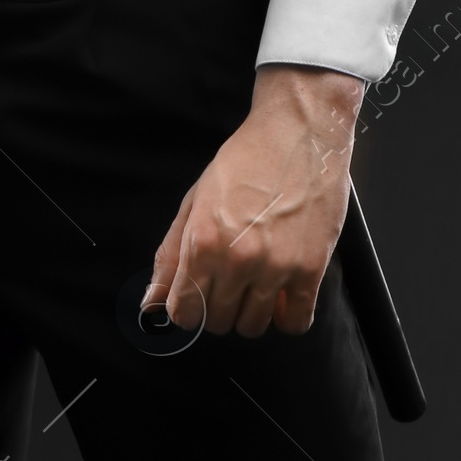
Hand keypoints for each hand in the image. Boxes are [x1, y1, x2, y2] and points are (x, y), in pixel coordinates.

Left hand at [141, 65, 361, 338]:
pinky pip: (296, 322)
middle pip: (218, 322)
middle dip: (217, 307)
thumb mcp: (195, 201)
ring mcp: (276, 268)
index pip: (184, 313)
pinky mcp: (311, 270)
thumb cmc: (244, 161)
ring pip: (254, 326)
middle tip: (227, 278)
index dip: (186, 308)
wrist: (298, 133)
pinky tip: (282, 293)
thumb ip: (171, 255)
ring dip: (250, 311)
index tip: (194, 297)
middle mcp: (237, 260)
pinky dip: (286, 316)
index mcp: (202, 242)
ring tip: (255, 281)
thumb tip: (150, 302)